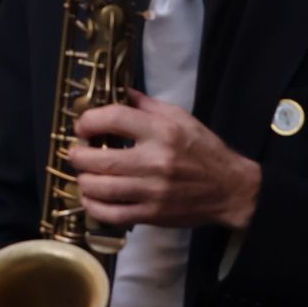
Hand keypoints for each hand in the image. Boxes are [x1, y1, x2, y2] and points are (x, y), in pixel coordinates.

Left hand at [70, 90, 259, 229]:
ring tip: (84, 173)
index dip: (88, 120)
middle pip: (99, 159)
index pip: (113, 119)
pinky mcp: (152, 214)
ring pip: (100, 188)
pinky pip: (112, 214)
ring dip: (83, 179)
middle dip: (78, 154)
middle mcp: (155, 161)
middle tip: (76, 151)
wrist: (231, 188)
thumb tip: (115, 91)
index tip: (82, 125)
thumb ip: (144, 104)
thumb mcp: (179, 116)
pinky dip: (94, 206)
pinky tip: (91, 198)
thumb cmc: (203, 148)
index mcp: (161, 131)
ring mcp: (152, 191)